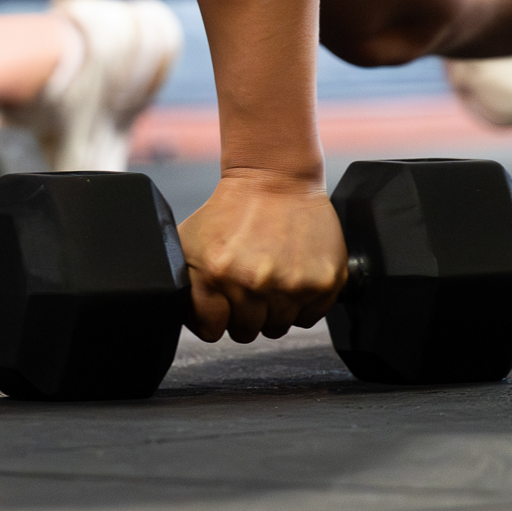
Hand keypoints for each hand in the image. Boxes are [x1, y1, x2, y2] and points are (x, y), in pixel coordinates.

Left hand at [176, 172, 344, 343]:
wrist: (274, 179)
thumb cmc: (229, 212)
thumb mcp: (188, 243)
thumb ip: (186, 285)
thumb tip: (193, 320)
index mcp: (218, 274)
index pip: (212, 331)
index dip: (215, 318)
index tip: (221, 306)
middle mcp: (256, 282)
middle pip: (247, 332)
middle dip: (244, 313)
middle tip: (247, 285)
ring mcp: (293, 284)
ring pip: (278, 327)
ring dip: (272, 309)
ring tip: (270, 277)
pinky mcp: (325, 281)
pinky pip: (309, 318)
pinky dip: (301, 304)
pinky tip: (292, 275)